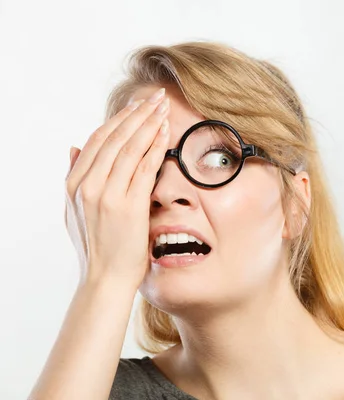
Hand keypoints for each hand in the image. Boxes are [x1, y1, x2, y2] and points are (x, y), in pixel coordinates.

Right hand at [64, 88, 169, 288]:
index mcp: (74, 184)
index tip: (135, 106)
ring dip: (149, 124)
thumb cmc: (96, 246)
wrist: (105, 279)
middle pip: (114, 139)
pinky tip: (165, 133)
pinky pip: (144, 168)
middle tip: (156, 98)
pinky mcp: (128, 206)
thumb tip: (74, 148)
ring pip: (129, 149)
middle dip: (137, 115)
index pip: (97, 141)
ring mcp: (107, 195)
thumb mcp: (74, 210)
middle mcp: (87, 186)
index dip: (118, 120)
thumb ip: (75, 177)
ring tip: (164, 108)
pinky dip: (155, 147)